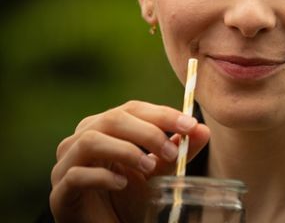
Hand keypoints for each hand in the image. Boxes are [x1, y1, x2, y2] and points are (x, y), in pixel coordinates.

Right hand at [49, 100, 209, 222]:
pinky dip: (103, 176)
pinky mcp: (60, 193)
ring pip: (91, 140)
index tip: (190, 125)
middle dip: (148, 132)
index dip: (162, 114)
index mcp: (103, 126)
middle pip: (113, 119)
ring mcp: (65, 165)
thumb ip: (178, 149)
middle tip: (172, 152)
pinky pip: (77, 175)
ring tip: (149, 167)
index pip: (132, 108)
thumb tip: (203, 130)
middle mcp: (80, 139)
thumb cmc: (129, 197)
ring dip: (126, 151)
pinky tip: (122, 184)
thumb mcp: (159, 170)